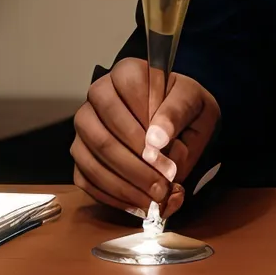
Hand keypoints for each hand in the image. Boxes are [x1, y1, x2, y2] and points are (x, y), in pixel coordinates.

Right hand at [70, 57, 219, 220]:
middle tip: (164, 186)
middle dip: (137, 167)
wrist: (179, 119)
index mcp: (128, 72)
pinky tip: (137, 202)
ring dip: (125, 184)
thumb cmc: (185, 107)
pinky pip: (85, 178)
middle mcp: (99, 95)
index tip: (168, 156)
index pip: (128, 95)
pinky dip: (112, 195)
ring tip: (154, 198)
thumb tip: (156, 141)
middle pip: (105, 134)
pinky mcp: (81, 153)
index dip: (147, 129)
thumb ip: (177, 114)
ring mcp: (85, 125)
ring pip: (93, 158)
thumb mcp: (194, 102)